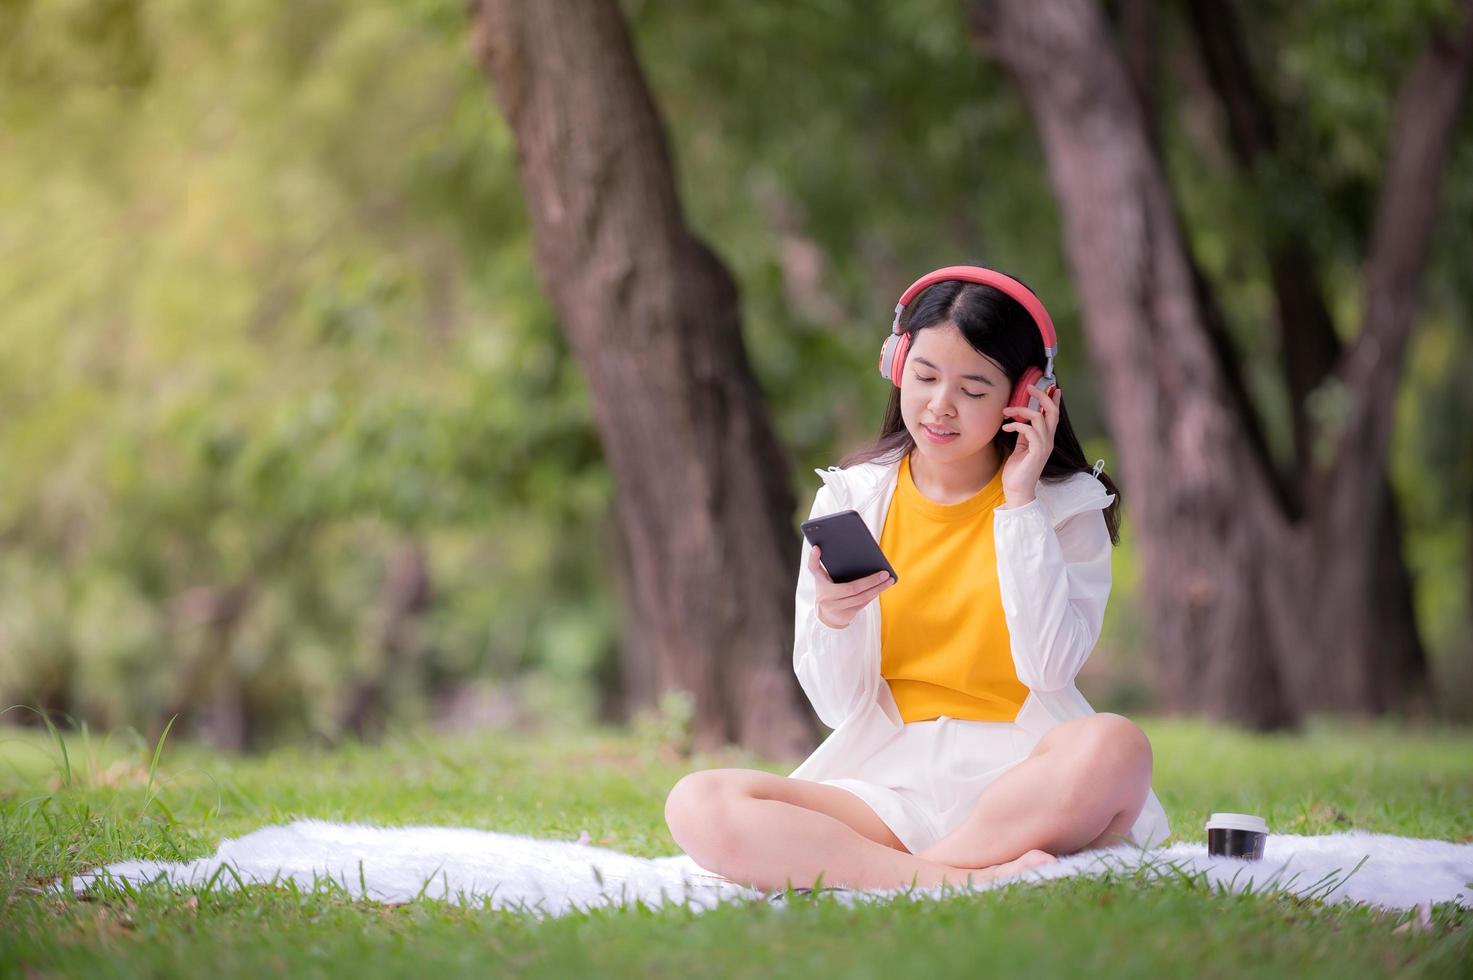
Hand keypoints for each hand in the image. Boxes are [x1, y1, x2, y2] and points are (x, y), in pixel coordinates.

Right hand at [808, 545, 894, 628]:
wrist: (826, 617)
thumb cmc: (827, 592)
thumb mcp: (822, 579)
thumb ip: (824, 566)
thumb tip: (826, 548)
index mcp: (820, 584)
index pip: (814, 569)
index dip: (814, 559)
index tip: (817, 547)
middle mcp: (826, 597)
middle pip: (851, 588)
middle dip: (871, 581)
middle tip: (885, 573)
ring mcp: (836, 608)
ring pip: (861, 598)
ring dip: (877, 589)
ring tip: (889, 580)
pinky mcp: (846, 615)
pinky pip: (863, 604)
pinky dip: (873, 595)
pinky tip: (882, 587)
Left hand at [1000, 383, 1060, 505]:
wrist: (1017, 490)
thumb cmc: (1017, 470)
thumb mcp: (1021, 448)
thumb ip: (1024, 435)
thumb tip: (1021, 422)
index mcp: (1046, 439)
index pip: (1054, 416)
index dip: (1054, 400)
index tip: (1053, 387)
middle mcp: (1048, 441)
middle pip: (1052, 412)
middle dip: (1042, 396)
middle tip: (1030, 386)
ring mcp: (1044, 446)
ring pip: (1039, 418)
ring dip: (1021, 410)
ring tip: (1006, 411)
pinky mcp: (1037, 452)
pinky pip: (1029, 430)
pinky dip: (1016, 424)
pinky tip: (1006, 426)